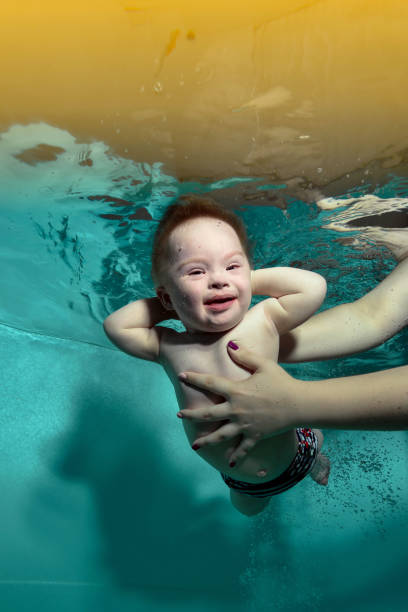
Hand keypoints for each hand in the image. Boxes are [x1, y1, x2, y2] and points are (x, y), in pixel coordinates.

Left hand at [178, 343, 302, 466]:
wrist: (299, 404)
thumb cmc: (282, 382)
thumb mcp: (264, 365)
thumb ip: (245, 356)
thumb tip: (230, 345)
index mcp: (236, 391)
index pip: (210, 383)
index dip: (195, 379)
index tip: (182, 376)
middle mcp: (237, 409)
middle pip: (209, 414)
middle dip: (192, 415)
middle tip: (179, 415)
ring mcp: (245, 424)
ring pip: (221, 435)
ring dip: (206, 440)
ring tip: (194, 445)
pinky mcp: (255, 435)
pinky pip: (243, 448)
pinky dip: (236, 456)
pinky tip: (229, 463)